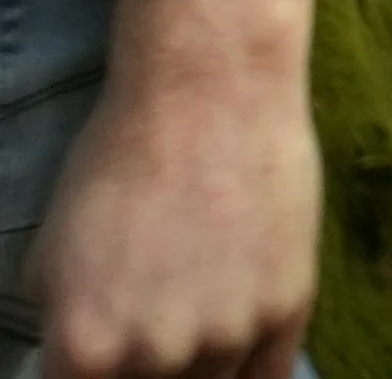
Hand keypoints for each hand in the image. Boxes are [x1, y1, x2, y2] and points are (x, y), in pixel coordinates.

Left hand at [37, 0, 320, 378]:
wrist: (208, 94)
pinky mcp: (287, 306)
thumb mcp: (50, 256)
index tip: (104, 368)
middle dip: (145, 373)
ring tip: (193, 331)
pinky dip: (249, 371)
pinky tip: (237, 355)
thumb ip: (67, 325)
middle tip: (151, 339)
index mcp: (84, 349)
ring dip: (198, 369)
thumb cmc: (118, 162)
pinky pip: (270, 376)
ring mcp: (228, 335)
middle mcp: (154, 356)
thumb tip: (83, 360)